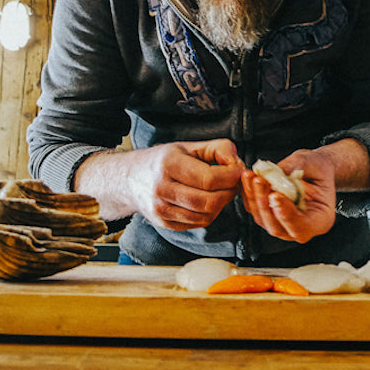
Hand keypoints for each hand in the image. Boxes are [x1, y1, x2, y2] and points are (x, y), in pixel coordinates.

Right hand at [126, 139, 244, 230]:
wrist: (130, 180)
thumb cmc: (163, 161)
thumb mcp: (187, 146)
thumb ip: (217, 148)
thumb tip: (237, 162)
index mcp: (168, 164)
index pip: (209, 179)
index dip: (231, 177)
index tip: (239, 171)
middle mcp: (162, 189)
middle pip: (209, 201)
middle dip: (230, 193)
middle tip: (235, 183)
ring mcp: (161, 210)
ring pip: (206, 216)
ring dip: (222, 205)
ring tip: (223, 191)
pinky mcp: (164, 224)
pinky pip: (198, 224)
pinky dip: (210, 214)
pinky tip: (209, 201)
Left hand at [240, 149, 338, 243]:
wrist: (312, 168)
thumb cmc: (318, 169)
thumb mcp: (313, 163)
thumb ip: (295, 168)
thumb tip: (273, 173)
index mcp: (320, 220)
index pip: (302, 227)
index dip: (287, 215)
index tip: (276, 197)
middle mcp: (300, 227)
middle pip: (277, 227)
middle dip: (265, 203)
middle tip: (260, 181)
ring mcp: (282, 224)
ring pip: (262, 219)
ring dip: (254, 197)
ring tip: (251, 176)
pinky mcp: (268, 215)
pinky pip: (255, 209)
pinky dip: (249, 194)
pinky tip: (248, 178)